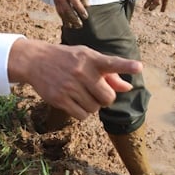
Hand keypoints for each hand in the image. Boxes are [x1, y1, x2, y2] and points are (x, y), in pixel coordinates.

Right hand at [8, 40, 140, 119]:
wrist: (35, 60)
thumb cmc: (68, 59)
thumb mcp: (88, 58)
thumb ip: (109, 73)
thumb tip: (128, 88)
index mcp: (91, 59)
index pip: (112, 63)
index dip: (126, 66)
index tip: (139, 66)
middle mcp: (81, 72)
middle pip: (108, 97)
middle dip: (105, 98)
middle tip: (96, 91)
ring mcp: (70, 86)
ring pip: (95, 108)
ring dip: (92, 105)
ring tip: (81, 93)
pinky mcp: (60, 99)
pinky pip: (82, 115)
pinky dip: (82, 112)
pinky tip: (75, 102)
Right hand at [51, 0, 89, 27]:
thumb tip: (87, 7)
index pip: (75, 2)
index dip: (80, 10)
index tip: (86, 16)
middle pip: (67, 10)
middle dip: (73, 18)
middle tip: (80, 25)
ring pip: (62, 12)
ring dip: (68, 21)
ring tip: (73, 27)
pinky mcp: (55, 1)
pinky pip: (59, 12)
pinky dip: (63, 18)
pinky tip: (67, 23)